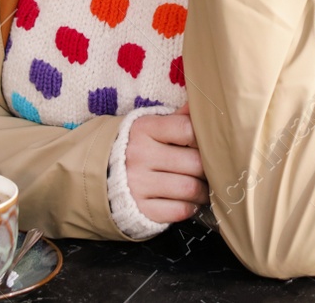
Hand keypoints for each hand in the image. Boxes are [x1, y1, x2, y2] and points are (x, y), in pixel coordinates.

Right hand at [125, 102, 209, 222]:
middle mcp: (139, 155)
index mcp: (144, 129)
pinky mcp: (140, 209)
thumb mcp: (152, 126)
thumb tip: (205, 104)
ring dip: (204, 190)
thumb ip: (179, 117)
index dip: (205, 138)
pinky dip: (190, 207)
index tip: (209, 144)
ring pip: (190, 188)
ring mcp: (138, 184)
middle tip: (212, 169)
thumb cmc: (139, 146)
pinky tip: (189, 201)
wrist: (102, 173)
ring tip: (204, 187)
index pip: (187, 129)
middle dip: (209, 168)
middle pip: (194, 162)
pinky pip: (179, 210)